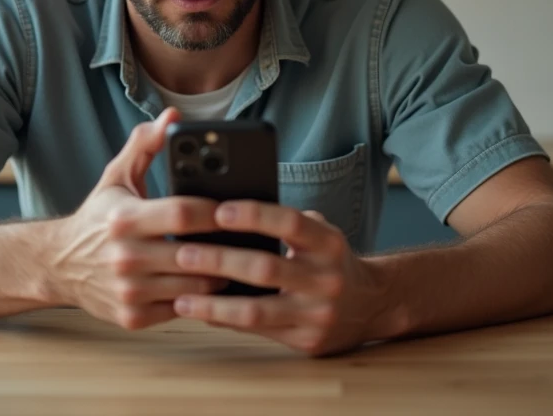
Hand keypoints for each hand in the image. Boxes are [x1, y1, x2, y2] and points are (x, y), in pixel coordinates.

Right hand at [44, 107, 223, 330]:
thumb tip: (173, 117)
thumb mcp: (117, 176)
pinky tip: (216, 287)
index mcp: (124, 218)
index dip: (216, 212)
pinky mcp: (132, 317)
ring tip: (241, 262)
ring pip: (195, 289)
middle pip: (195, 255)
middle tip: (253, 240)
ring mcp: (129, 291)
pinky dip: (202, 301)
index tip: (239, 207)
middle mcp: (124, 257)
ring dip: (222, 276)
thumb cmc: (97, 217)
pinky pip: (182, 310)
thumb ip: (146, 144)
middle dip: (228, 248)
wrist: (58, 264)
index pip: (183, 214)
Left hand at [170, 203, 397, 355]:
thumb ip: (283, 225)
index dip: (254, 215)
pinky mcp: (306, 341)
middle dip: (219, 260)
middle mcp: (326, 278)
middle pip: (265, 268)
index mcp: (328, 243)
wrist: (371, 305)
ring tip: (181, 297)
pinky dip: (225, 321)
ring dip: (214, 304)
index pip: (289, 223)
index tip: (218, 211)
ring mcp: (317, 313)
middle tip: (182, 253)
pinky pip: (258, 330)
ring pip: (257, 310)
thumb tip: (225, 215)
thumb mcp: (318, 235)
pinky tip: (200, 313)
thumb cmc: (328, 260)